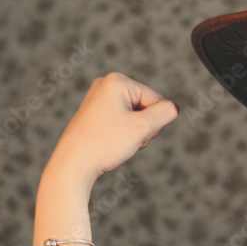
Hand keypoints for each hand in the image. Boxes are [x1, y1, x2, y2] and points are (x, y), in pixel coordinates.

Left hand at [46, 72, 178, 190]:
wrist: (72, 165)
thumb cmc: (104, 144)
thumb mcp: (142, 128)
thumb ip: (165, 114)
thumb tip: (173, 108)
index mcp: (117, 81)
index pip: (156, 99)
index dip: (153, 121)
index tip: (132, 133)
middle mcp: (105, 84)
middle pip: (145, 106)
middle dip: (142, 127)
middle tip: (124, 139)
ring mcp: (98, 98)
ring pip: (134, 116)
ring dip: (134, 132)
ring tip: (115, 142)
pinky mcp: (94, 113)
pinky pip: (121, 121)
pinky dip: (122, 134)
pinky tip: (110, 142)